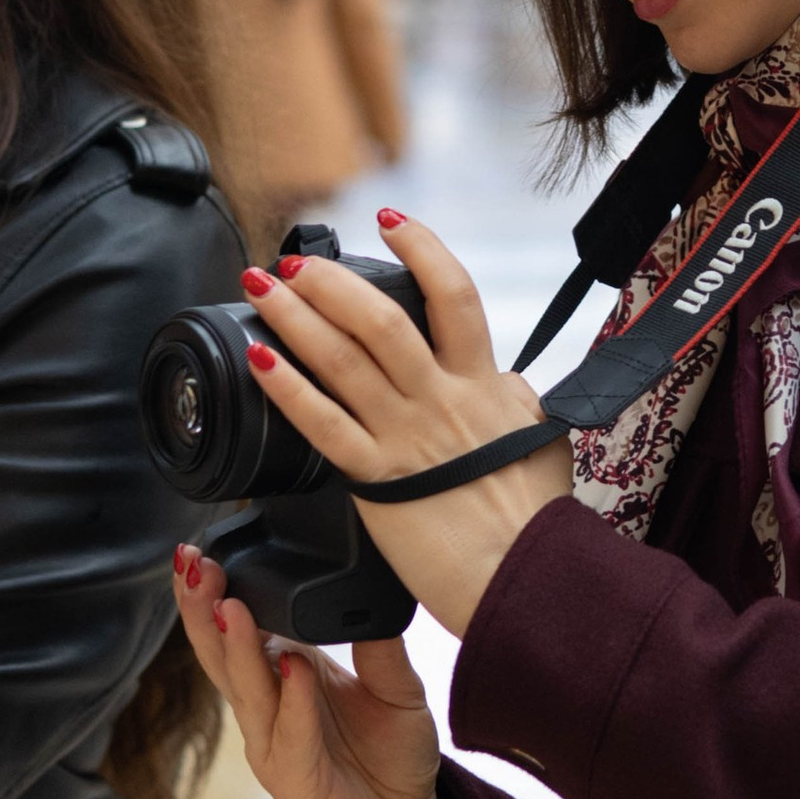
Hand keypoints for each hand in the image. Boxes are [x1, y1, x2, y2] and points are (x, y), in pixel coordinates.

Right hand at [171, 549, 469, 798]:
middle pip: (222, 654)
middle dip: (204, 609)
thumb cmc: (392, 756)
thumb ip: (380, 644)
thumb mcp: (397, 688)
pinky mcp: (296, 782)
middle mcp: (269, 708)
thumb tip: (369, 589)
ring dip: (236, 647)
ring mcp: (275, 746)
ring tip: (229, 605)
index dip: (218, 591)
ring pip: (246, 691)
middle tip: (193, 564)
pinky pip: (292, 736)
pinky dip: (292, 701)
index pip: (240, 628)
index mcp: (284, 675)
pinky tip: (293, 668)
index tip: (202, 549)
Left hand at [238, 215, 573, 639]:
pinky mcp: (375, 481)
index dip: (421, 248)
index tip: (389, 221)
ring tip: (259, 289)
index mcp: (483, 383)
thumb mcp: (541, 440)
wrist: (523, 577)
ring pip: (341, 360)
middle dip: (329, 281)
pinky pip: (321, 425)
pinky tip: (258, 361)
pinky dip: (286, 388)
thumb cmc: (536, 519)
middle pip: (379, 318)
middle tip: (292, 263)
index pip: (452, 293)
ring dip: (293, 317)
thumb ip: (515, 401)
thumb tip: (505, 381)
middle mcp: (440, 399)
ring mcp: (404, 437)